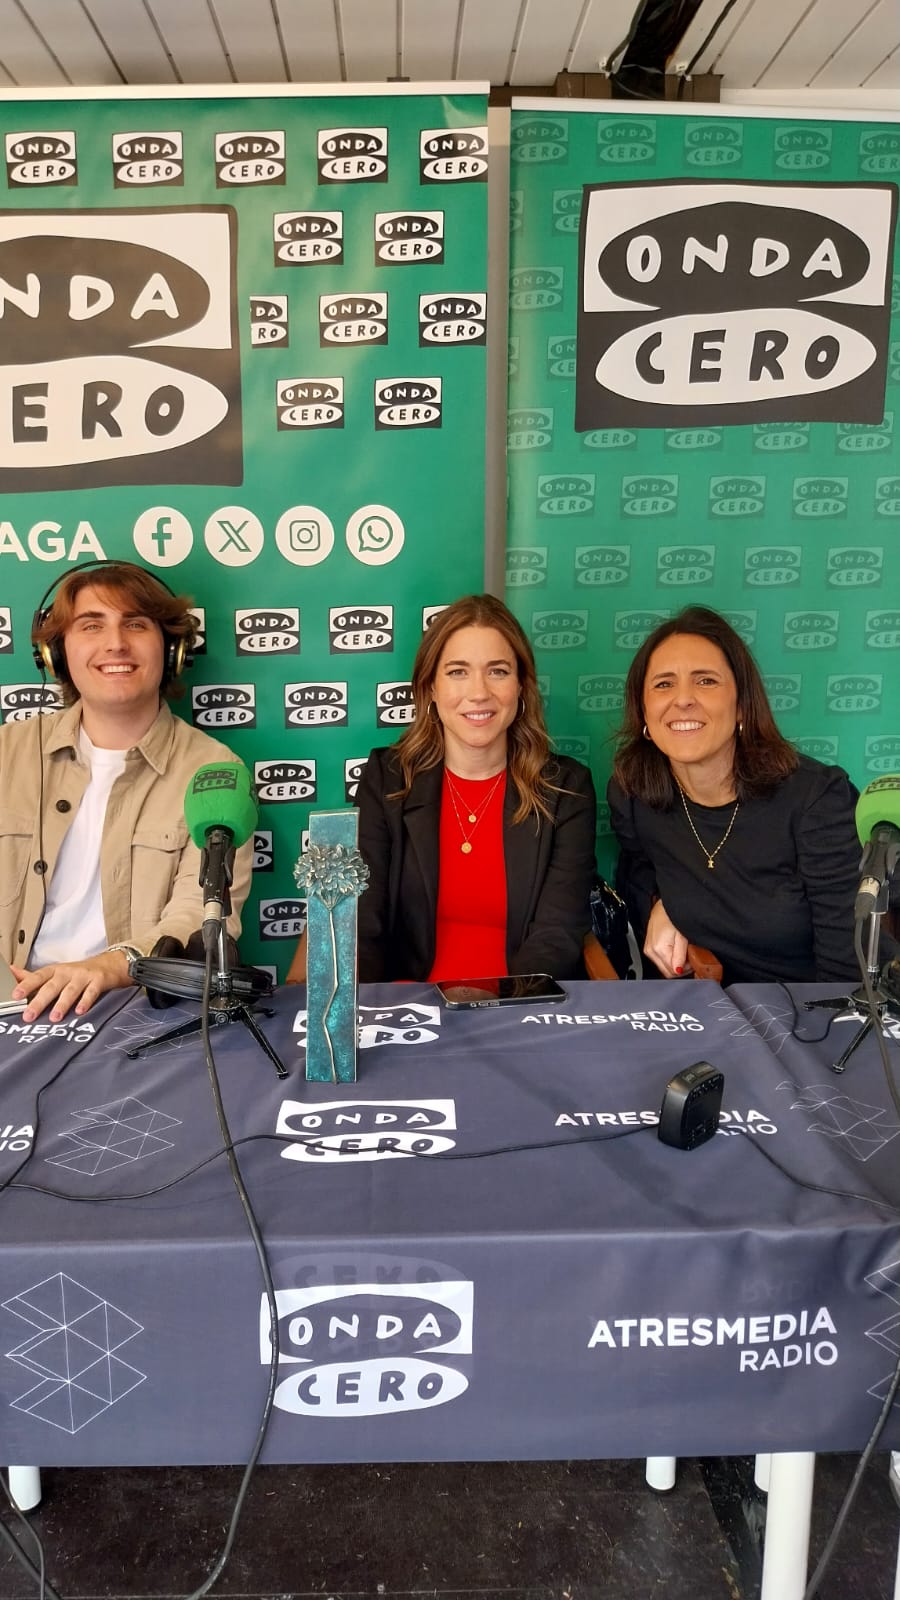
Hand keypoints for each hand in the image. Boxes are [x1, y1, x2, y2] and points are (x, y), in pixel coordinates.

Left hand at [11, 951, 134, 1021]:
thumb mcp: (54, 973)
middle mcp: (67, 972)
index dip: (26, 986)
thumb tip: (10, 972)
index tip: (16, 996)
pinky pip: (91, 992)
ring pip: (70, 991)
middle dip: (40, 1001)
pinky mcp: (98, 981)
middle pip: (51, 987)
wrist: (108, 965)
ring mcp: (83, 976)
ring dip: (62, 1004)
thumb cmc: (76, 973)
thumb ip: (32, 976)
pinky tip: (80, 1011)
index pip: (37, 977)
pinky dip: (85, 1001)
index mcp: (54, 971)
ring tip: (54, 1018)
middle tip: (29, 1015)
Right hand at [643, 899, 691, 978]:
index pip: (673, 972)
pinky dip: (669, 957)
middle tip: (689, 955)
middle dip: (681, 967)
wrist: (665, 904)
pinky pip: (660, 959)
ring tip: (682, 950)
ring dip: (675, 962)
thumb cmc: (673, 915)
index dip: (686, 969)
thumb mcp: (682, 936)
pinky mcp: (649, 947)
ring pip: (664, 967)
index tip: (693, 960)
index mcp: (659, 949)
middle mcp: (651, 951)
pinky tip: (675, 948)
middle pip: (667, 972)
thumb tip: (678, 970)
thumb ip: (680, 955)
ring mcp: (648, 949)